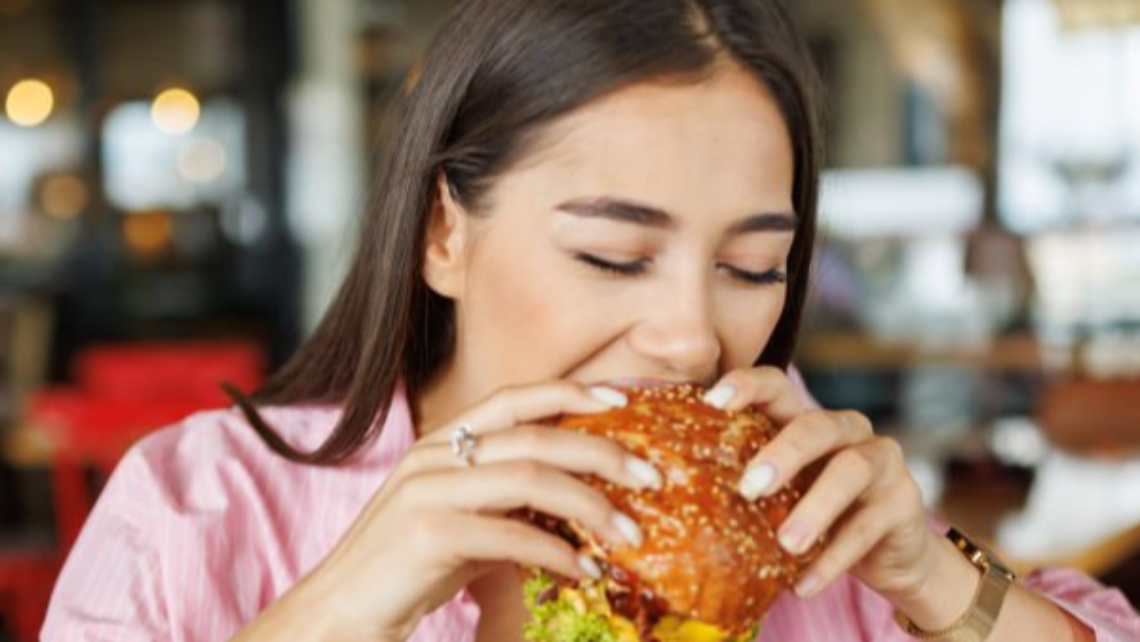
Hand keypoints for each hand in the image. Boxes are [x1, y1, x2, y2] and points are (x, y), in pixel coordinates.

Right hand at [252, 381, 662, 641]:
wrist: (339, 614)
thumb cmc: (407, 571)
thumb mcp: (462, 522)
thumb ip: (508, 503)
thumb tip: (580, 506)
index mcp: (441, 443)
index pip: (513, 398)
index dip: (570, 391)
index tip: (622, 397)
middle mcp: (434, 456)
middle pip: (536, 436)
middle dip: (603, 451)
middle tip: (653, 475)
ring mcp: (428, 491)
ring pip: (531, 479)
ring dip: (593, 506)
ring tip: (632, 534)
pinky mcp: (428, 534)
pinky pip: (513, 535)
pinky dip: (560, 552)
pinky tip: (586, 571)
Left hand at [705, 367, 934, 601]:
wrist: (889, 555)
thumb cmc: (819, 515)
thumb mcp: (783, 494)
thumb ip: (749, 482)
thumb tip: (673, 492)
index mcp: (807, 420)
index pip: (777, 386)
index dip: (746, 386)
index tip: (712, 402)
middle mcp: (848, 430)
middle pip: (816, 426)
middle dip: (782, 454)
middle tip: (749, 488)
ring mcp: (882, 461)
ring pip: (850, 470)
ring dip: (814, 509)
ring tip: (786, 544)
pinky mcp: (905, 502)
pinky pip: (866, 528)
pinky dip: (833, 559)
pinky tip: (803, 584)